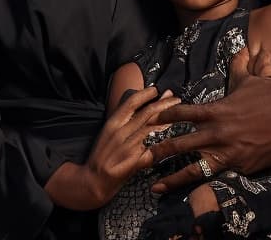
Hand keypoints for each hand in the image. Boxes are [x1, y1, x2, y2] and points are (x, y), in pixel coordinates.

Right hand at [45, 86, 179, 209]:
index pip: (131, 102)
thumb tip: (138, 105)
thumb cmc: (101, 155)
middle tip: (176, 98)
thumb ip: (122, 121)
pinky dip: (163, 142)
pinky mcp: (134, 162)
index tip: (157, 89)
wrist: (93, 181)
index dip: (145, 93)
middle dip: (163, 103)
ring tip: (178, 114)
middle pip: (146, 113)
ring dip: (167, 119)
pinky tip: (173, 138)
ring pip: (152, 128)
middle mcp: (120, 133)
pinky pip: (152, 150)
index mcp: (112, 123)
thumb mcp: (107, 133)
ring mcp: (127, 147)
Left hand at [147, 48, 270, 192]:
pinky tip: (194, 193)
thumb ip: (241, 67)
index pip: (184, 113)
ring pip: (195, 168)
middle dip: (159, 151)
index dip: (165, 116)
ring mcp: (230, 152)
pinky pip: (222, 174)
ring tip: (155, 187)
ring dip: (173, 178)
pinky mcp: (243, 168)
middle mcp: (219, 133)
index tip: (151, 119)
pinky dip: (209, 181)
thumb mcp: (255, 78)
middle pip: (181, 144)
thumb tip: (241, 49)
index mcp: (218, 110)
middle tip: (140, 156)